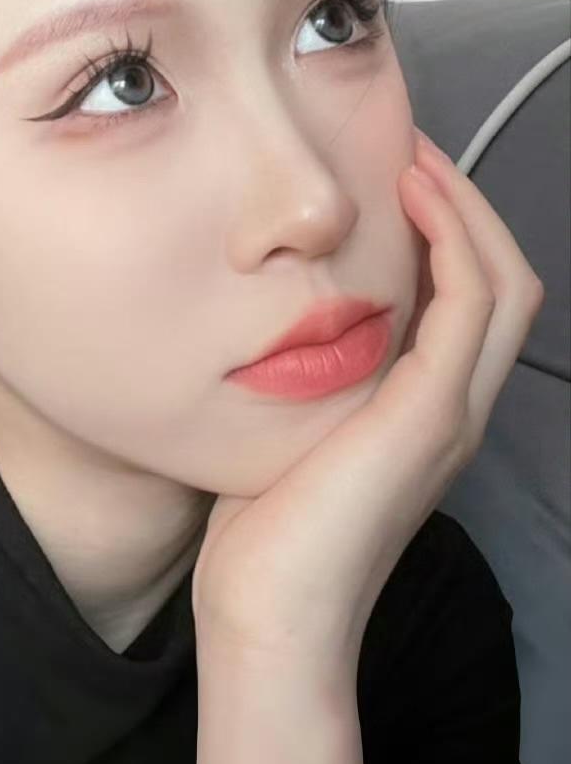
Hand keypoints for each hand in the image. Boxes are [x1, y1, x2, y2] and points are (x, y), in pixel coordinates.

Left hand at [191, 125, 544, 664]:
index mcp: (425, 413)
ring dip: (465, 209)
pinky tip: (411, 196)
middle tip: (412, 146)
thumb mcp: (289, 433)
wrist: (267, 616)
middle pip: (502, 280)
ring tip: (416, 155)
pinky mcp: (429, 417)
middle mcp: (454, 409)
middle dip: (464, 205)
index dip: (447, 231)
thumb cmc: (260, 531)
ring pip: (500, 282)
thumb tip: (261, 322)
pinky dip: (454, 241)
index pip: (469, 301)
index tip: (394, 173)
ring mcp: (451, 414)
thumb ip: (300, 380)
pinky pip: (469, 305)